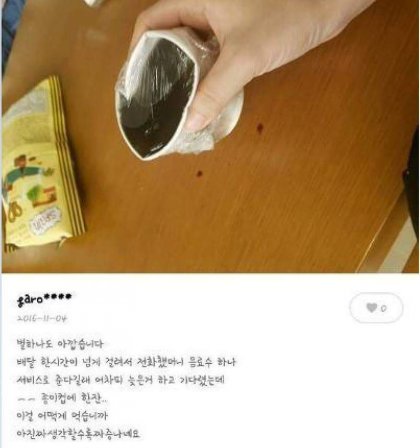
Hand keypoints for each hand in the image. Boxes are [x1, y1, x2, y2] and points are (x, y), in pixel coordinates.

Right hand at [131, 0, 375, 131]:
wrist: (329, 4)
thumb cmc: (286, 18)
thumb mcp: (245, 56)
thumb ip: (216, 90)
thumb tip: (190, 123)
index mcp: (196, 0)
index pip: (151, 21)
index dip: (138, 50)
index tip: (137, 81)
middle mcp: (203, 7)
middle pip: (168, 36)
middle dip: (160, 67)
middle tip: (157, 99)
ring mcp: (221, 19)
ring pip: (191, 46)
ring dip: (184, 73)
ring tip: (176, 102)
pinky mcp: (238, 31)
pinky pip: (211, 53)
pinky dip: (205, 72)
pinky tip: (204, 93)